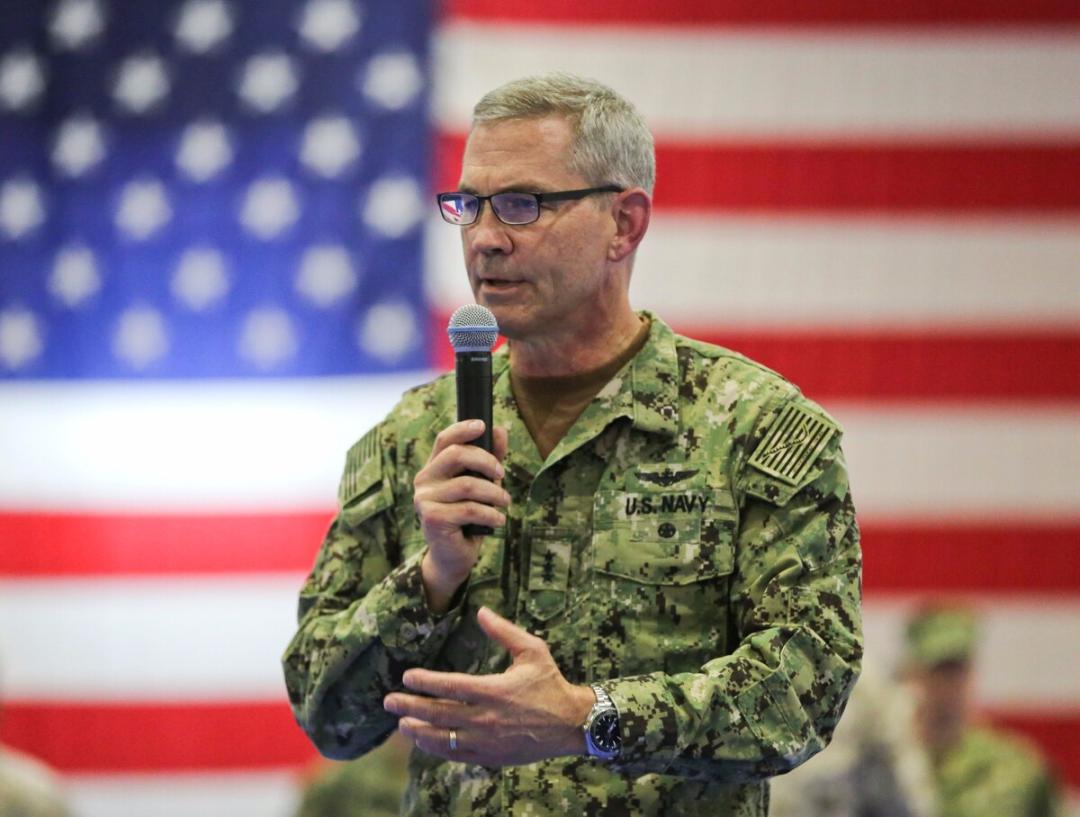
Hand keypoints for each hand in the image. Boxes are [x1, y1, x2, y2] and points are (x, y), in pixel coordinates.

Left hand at [383, 607, 594, 765]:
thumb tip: (481, 611)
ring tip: (401, 724)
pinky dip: (436, 748)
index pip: (451, 687)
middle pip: (439, 714)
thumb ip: (504, 631)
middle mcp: (487, 718)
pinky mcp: (490, 756)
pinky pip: (456, 754)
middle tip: (388, 701)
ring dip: (418, 731)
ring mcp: (487, 740)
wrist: (571, 723)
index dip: (426, 681)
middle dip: (410, 707)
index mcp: (494, 690)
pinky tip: (423, 741)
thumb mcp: (532, 650)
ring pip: (443, 738)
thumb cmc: (550, 683)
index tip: (407, 676)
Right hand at [413, 420, 509, 611]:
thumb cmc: (467, 518)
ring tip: (505, 502)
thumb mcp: (481, 486)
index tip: (483, 425)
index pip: (444, 439)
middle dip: (487, 461)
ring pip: (468, 485)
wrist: (453, 556)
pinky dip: (490, 514)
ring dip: (494, 493)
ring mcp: (425, 499)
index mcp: (433, 468)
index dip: (463, 429)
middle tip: (502, 475)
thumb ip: (489, 460)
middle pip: (457, 455)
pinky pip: (469, 509)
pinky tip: (499, 520)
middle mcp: (424, 480)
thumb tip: (500, 430)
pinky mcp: (432, 518)